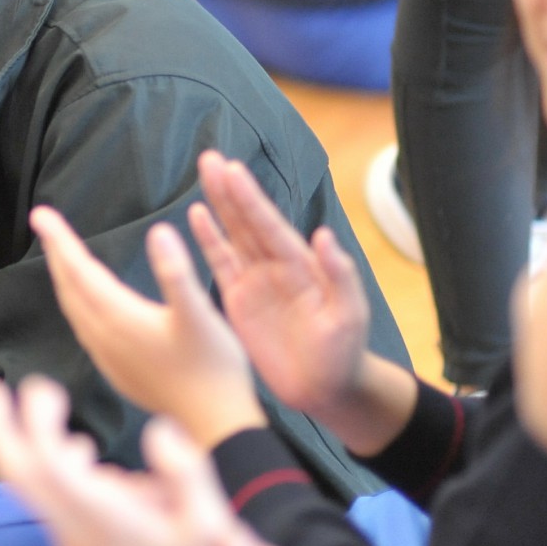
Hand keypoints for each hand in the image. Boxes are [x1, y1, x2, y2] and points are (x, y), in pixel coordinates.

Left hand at [0, 376, 260, 545]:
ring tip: (59, 424)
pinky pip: (57, 514)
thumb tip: (157, 429)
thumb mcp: (212, 530)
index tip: (38, 387)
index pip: (45, 461)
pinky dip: (61, 482)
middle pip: (18, 477)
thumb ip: (186, 473)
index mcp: (102, 520)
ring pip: (36, 496)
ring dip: (37, 454)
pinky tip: (95, 473)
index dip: (31, 419)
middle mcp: (76, 537)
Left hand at [30, 206, 262, 444]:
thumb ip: (176, 272)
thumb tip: (159, 231)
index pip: (79, 270)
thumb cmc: (213, 368)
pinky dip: (77, 304)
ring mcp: (108, 357)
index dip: (60, 240)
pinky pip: (84, 328)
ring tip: (60, 255)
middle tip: (44, 223)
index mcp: (120, 318)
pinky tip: (86, 302)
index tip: (41, 214)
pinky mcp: (116, 370)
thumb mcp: (200, 315)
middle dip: (56, 253)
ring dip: (65, 279)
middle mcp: (105, 338)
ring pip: (74, 309)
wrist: (214, 423)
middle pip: (70, 287)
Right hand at [191, 152, 411, 449]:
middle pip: (248, 221)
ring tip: (205, 172)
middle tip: (211, 156)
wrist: (326, 388)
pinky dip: (208, 240)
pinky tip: (196, 216)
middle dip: (230, 190)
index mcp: (302, 266)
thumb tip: (324, 235)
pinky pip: (220, 264)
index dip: (251, 199)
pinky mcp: (239, 301)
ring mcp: (257, 281)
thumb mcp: (349, 316)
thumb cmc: (344, 353)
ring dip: (218, 204)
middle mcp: (277, 266)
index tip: (233, 170)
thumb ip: (340, 276)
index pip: (270, 226)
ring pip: (233, 234)